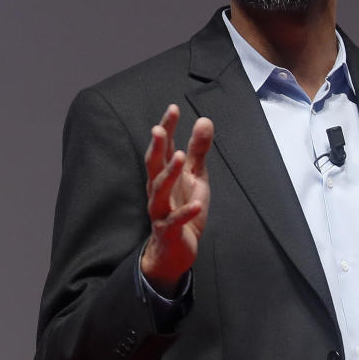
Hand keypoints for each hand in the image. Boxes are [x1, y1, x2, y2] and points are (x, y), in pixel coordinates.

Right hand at [140, 104, 213, 296]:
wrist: (175, 251)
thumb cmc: (184, 210)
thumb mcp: (196, 178)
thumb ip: (199, 150)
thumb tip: (204, 120)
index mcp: (165, 175)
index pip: (164, 147)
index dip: (167, 128)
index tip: (173, 108)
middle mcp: (157, 190)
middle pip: (154, 165)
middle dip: (157, 147)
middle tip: (160, 128)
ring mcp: (160, 210)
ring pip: (159, 190)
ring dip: (169, 173)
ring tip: (180, 157)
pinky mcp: (167, 231)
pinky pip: (174, 221)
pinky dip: (185, 213)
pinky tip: (197, 204)